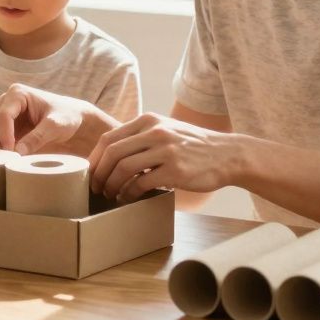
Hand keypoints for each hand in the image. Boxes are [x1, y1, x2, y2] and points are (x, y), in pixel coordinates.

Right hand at [0, 83, 119, 155]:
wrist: (72, 120)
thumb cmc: (67, 117)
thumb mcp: (56, 126)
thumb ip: (37, 137)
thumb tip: (16, 152)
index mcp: (18, 93)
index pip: (2, 114)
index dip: (4, 135)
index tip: (11, 152)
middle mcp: (5, 100)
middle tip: (3, 160)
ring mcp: (0, 112)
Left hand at [88, 112, 238, 201]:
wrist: (228, 155)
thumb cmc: (193, 146)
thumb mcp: (166, 129)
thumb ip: (142, 136)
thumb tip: (112, 154)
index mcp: (149, 121)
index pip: (109, 138)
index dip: (95, 158)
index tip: (91, 173)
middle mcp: (155, 131)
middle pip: (113, 153)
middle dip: (99, 174)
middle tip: (96, 188)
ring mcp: (166, 150)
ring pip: (124, 168)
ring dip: (112, 185)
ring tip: (110, 195)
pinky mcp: (175, 170)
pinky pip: (142, 183)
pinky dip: (129, 193)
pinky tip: (128, 198)